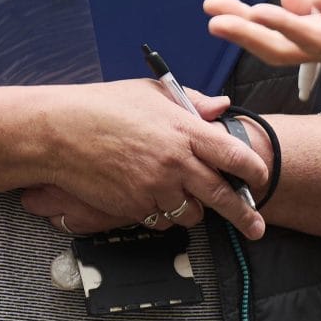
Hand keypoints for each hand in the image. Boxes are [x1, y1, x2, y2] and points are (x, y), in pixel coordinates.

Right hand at [26, 80, 269, 240]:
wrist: (59, 132)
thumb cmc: (104, 106)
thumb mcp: (151, 92)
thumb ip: (193, 102)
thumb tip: (224, 106)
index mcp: (184, 129)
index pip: (235, 155)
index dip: (254, 171)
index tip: (260, 178)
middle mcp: (175, 162)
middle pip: (223, 196)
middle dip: (245, 215)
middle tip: (256, 227)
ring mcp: (155, 188)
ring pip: (191, 214)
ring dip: (194, 210)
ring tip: (184, 197)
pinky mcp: (135, 207)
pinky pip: (161, 221)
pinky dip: (163, 215)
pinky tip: (153, 198)